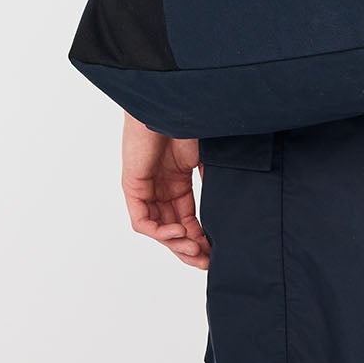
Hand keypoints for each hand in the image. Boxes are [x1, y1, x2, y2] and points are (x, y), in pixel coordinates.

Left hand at [121, 111, 211, 269]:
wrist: (168, 100)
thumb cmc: (187, 120)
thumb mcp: (206, 157)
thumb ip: (213, 180)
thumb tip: (230, 206)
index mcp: (178, 181)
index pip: (188, 218)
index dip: (201, 237)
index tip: (216, 252)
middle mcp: (160, 188)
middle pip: (173, 229)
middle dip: (189, 249)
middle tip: (206, 262)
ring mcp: (146, 188)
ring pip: (158, 229)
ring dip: (177, 244)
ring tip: (196, 251)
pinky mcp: (133, 186)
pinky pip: (143, 221)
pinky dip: (160, 232)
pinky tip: (180, 233)